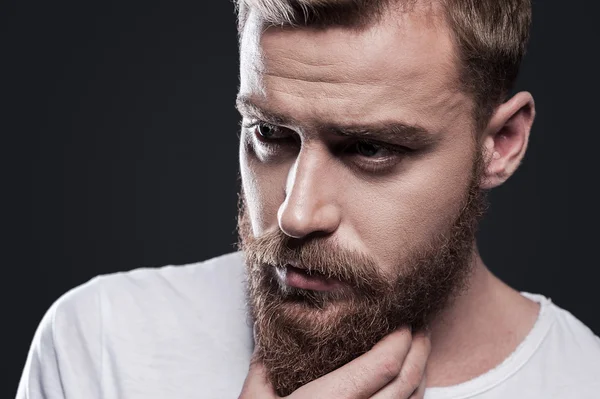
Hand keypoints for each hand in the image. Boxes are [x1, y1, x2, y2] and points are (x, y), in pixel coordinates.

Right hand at [238, 328, 430, 398]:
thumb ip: (262, 367)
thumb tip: (266, 335)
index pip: (384, 365)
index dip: (401, 339)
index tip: (402, 319)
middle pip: (406, 381)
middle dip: (419, 350)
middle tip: (419, 327)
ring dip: (420, 374)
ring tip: (418, 351)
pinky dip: (412, 398)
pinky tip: (407, 387)